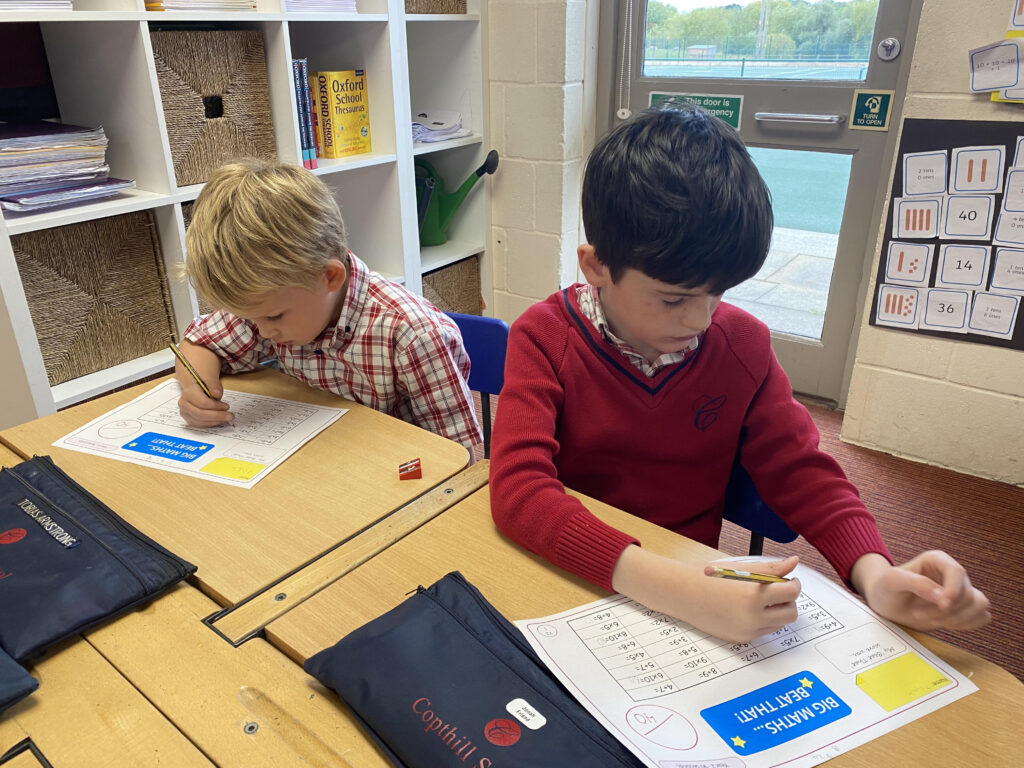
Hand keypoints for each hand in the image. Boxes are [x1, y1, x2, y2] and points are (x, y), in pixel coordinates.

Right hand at [177, 378, 232, 427]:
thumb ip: (214, 386)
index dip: (216, 406)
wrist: (198, 389)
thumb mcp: (212, 382)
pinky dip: (211, 424)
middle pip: (200, 414)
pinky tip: (219, 420)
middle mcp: (184, 403)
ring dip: (215, 421)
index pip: (202, 403)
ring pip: (200, 421)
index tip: (226, 406)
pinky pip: (200, 425)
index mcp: (189, 392)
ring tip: (226, 418)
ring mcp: (185, 412)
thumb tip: (217, 393)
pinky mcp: (189, 419)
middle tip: (229, 416)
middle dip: (217, 416)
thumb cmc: (206, 386)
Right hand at [612, 547, 802, 643]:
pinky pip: (763, 631)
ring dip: (777, 611)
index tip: (789, 579)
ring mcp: (747, 631)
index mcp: (753, 596)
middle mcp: (752, 618)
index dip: (793, 584)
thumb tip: (793, 562)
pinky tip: (747, 608)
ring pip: (779, 624)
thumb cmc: (707, 577)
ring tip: (761, 598)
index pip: (790, 592)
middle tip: (777, 588)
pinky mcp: (740, 639)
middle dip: (788, 600)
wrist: (680, 594)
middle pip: (791, 613)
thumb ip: (770, 568)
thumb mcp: (740, 568)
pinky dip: (763, 620)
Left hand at [852, 551, 990, 631]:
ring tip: (931, 620)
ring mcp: (960, 591)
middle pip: (967, 593)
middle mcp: (951, 574)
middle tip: (918, 614)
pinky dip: (967, 624)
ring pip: (979, 605)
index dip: (954, 590)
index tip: (942, 605)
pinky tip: (945, 624)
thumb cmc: (886, 587)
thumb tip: (941, 596)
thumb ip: (917, 584)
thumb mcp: (893, 581)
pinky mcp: (963, 608)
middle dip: (945, 610)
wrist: (885, 603)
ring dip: (958, 618)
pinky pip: (981, 616)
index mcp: (937, 560)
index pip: (957, 572)